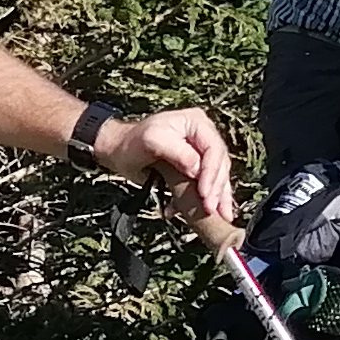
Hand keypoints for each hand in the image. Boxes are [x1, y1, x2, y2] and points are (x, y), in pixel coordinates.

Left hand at [98, 105, 236, 227]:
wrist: (119, 152)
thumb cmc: (132, 142)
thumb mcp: (153, 140)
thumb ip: (178, 152)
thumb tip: (197, 170)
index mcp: (197, 123)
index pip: (214, 149)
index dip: (212, 172)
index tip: (204, 193)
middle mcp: (203, 136)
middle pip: (220, 164)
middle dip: (216, 188)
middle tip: (210, 208)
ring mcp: (200, 153)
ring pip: (218, 177)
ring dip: (218, 198)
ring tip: (219, 216)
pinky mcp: (195, 169)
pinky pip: (207, 185)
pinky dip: (206, 200)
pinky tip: (203, 215)